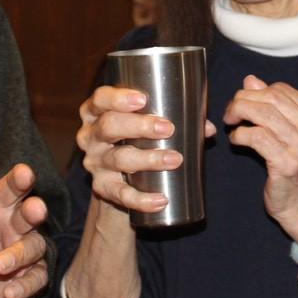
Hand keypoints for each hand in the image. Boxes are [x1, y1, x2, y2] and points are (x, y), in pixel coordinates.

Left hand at [0, 164, 50, 297]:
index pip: (11, 188)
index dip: (19, 179)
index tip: (25, 172)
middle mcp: (16, 225)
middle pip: (31, 214)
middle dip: (35, 210)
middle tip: (36, 209)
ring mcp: (26, 250)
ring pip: (34, 248)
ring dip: (19, 255)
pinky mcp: (30, 276)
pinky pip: (36, 280)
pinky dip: (25, 287)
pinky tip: (10, 293)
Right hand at [77, 84, 215, 216]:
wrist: (116, 180)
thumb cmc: (135, 140)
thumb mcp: (145, 124)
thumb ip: (176, 120)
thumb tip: (207, 128)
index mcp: (97, 112)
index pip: (100, 99)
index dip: (118, 98)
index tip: (143, 99)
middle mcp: (90, 136)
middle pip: (109, 127)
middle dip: (139, 126)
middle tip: (167, 128)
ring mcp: (95, 163)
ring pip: (118, 159)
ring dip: (148, 159)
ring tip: (175, 159)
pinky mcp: (102, 188)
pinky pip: (120, 195)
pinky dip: (141, 199)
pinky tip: (160, 200)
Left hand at [222, 75, 297, 243]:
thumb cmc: (296, 169)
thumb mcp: (291, 133)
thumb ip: (274, 106)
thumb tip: (252, 81)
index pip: (283, 91)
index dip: (258, 92)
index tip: (244, 102)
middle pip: (272, 99)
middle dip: (245, 100)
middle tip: (231, 111)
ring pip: (264, 115)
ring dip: (240, 114)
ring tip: (231, 123)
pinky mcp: (287, 163)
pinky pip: (257, 137)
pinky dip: (240, 135)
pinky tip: (236, 140)